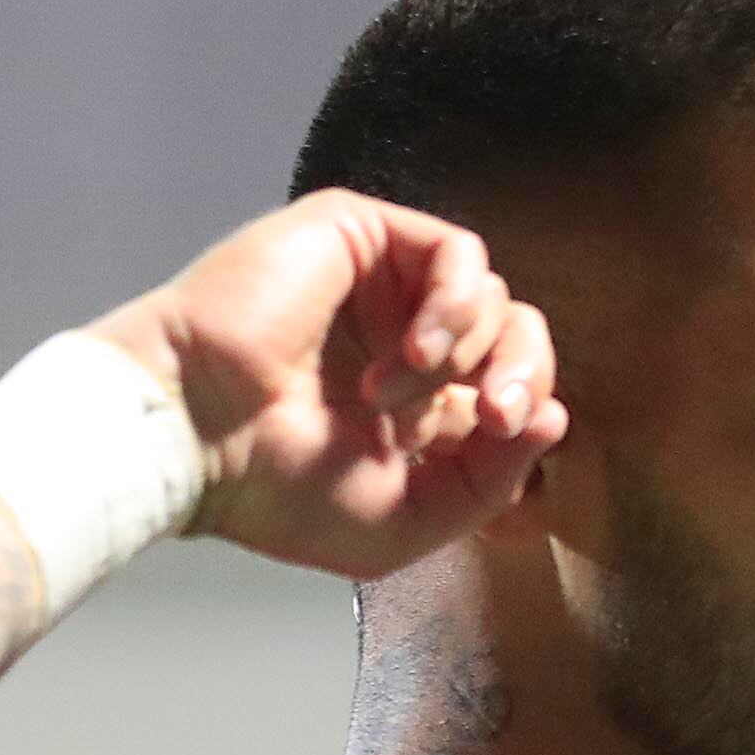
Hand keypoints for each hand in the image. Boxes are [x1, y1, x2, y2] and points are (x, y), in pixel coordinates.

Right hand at [87, 190, 565, 577]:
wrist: (199, 438)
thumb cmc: (279, 490)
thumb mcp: (408, 518)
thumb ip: (491, 480)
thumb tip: (555, 416)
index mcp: (418, 410)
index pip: (512, 395)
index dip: (525, 420)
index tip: (503, 442)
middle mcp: (404, 342)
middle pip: (520, 338)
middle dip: (524, 379)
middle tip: (495, 418)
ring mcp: (383, 287)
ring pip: (495, 299)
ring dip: (457, 359)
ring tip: (388, 398)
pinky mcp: (363, 236)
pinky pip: (460, 255)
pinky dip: (454, 309)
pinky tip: (411, 352)